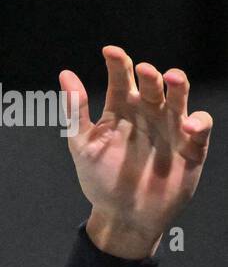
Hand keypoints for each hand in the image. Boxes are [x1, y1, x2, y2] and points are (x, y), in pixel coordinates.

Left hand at [59, 46, 212, 257]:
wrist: (123, 215)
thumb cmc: (100, 180)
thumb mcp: (82, 145)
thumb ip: (75, 111)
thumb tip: (65, 74)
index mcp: (120, 111)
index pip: (121, 80)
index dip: (117, 63)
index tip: (109, 51)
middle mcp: (147, 114)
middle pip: (153, 85)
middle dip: (149, 74)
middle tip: (143, 69)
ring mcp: (171, 128)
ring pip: (179, 98)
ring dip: (178, 86)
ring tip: (171, 78)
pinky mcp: (191, 146)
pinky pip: (200, 126)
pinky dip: (198, 121)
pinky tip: (187, 125)